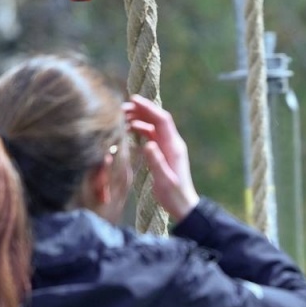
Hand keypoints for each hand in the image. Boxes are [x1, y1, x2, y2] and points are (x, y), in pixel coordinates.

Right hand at [122, 95, 198, 223]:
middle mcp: (172, 143)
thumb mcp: (164, 180)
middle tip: (122, 108)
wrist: (183, 206)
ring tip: (122, 117)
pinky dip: (141, 130)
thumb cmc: (174, 195)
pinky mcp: (164, 153)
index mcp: (174, 147)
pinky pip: (152, 136)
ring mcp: (168, 147)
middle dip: (141, 110)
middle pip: (157, 120)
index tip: (133, 100)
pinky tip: (129, 130)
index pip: (161, 120)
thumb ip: (156, 162)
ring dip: (139, 119)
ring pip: (153, 127)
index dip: (148, 108)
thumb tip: (147, 144)